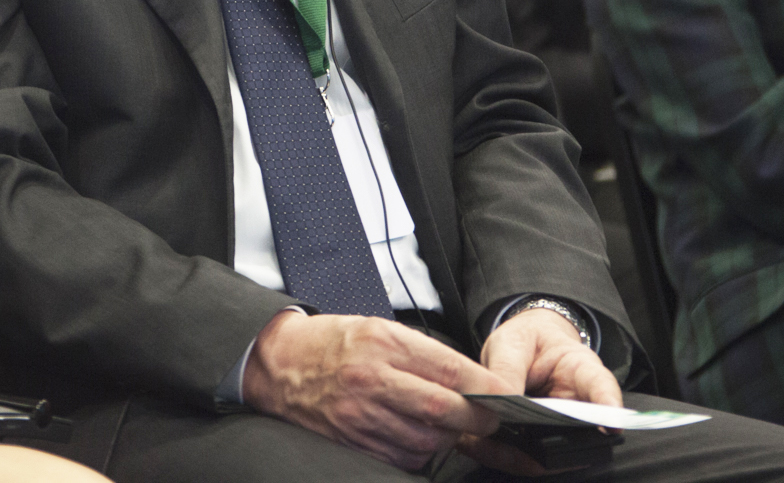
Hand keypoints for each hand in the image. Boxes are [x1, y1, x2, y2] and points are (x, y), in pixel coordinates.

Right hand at [242, 310, 503, 471]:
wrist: (280, 366)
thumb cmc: (332, 343)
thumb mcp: (377, 327)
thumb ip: (422, 352)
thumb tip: (470, 378)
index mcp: (381, 343)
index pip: (449, 367)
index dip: (484, 386)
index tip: (503, 394)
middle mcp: (371, 379)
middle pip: (442, 409)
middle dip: (476, 418)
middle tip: (489, 418)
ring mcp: (360, 415)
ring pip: (427, 438)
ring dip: (449, 436)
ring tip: (452, 425)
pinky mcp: (353, 441)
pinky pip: (403, 455)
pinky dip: (421, 450)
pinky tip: (420, 436)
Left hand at [456, 308, 622, 475]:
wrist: (521, 348)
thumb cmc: (524, 341)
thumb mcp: (512, 342)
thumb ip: (508, 369)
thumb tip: (500, 401)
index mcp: (580, 368)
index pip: (601, 385)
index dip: (608, 405)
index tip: (612, 423)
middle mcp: (577, 404)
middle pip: (577, 431)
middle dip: (552, 440)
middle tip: (521, 439)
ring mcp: (560, 427)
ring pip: (549, 452)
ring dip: (519, 453)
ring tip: (486, 442)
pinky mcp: (536, 442)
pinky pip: (524, 457)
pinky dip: (500, 454)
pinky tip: (477, 444)